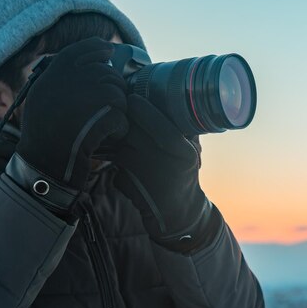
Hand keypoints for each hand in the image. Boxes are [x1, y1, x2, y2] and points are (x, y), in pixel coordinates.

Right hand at [8, 37, 127, 212]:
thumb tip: (90, 62)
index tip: (108, 52)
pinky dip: (119, 130)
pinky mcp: (103, 116)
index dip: (98, 48)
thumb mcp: (42, 98)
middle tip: (105, 110)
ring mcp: (89, 96)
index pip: (83, 48)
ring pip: (119, 96)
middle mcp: (71, 79)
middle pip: (108, 74)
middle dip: (113, 90)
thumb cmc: (43, 135)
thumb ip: (62, 79)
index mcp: (55, 73)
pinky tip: (106, 138)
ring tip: (101, 127)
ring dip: (116, 112)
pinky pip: (122, 118)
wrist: (43, 165)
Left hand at [113, 94, 220, 252]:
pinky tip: (125, 165)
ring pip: (120, 147)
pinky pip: (114, 164)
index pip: (160, 126)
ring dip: (118, 141)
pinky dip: (115, 162)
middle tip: (120, 111)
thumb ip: (184, 127)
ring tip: (125, 141)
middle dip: (124, 121)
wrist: (178, 212)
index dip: (143, 109)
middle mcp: (163, 163)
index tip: (132, 97)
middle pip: (133, 132)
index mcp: (183, 152)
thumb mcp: (192, 151)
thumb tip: (171, 96)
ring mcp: (143, 175)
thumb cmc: (184, 174)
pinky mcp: (127, 184)